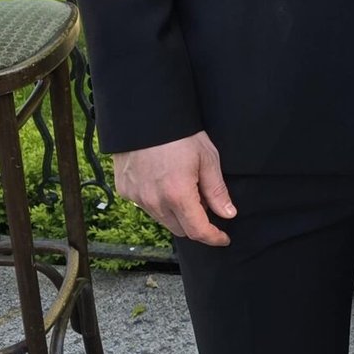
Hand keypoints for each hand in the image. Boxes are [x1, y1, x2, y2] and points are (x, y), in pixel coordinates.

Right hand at [113, 131, 236, 247]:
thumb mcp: (208, 158)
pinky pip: (146, 206)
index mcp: (178, 195)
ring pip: (163, 219)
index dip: (213, 237)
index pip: (198, 231)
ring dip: (177, 215)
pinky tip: (164, 183)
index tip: (223, 238)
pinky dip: (158, 203)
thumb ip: (217, 190)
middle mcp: (155, 201)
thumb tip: (228, 214)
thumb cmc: (180, 134)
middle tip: (206, 206)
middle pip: (180, 229)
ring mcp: (137, 198)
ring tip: (185, 190)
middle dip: (196, 225)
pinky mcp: (126, 191)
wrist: (144, 115)